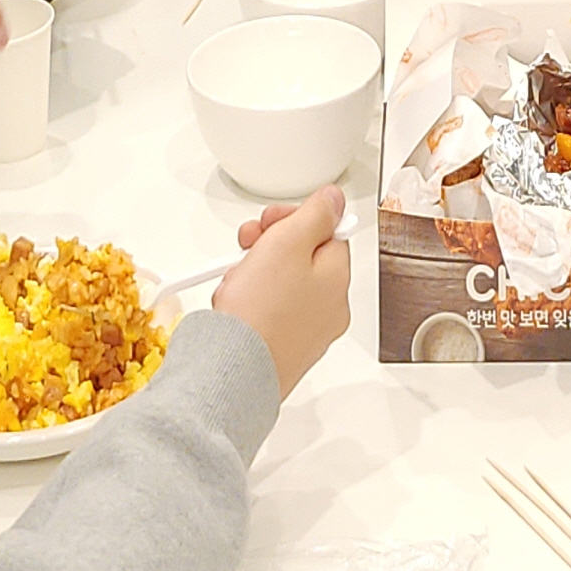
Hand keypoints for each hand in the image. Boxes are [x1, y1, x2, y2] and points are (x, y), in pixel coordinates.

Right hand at [215, 186, 352, 394]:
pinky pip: (270, 311)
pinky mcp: (283, 349)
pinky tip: (235, 306)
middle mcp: (330, 308)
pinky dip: (251, 302)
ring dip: (255, 272)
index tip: (272, 221)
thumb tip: (334, 199)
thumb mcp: (287, 243)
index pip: (328, 231)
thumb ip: (314, 215)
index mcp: (337, 278)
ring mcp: (308, 332)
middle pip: (304, 257)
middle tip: (248, 246)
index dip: (296, 220)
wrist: (233, 371)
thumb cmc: (259, 314)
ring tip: (237, 282)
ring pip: (283, 283)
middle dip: (271, 245)